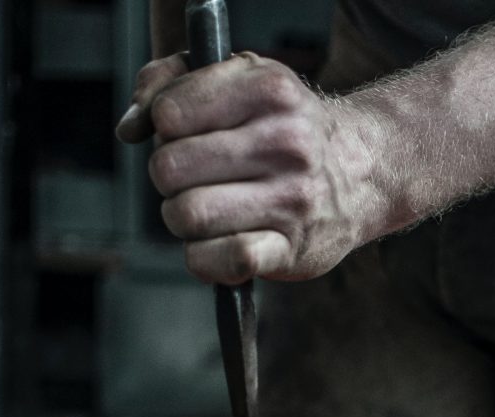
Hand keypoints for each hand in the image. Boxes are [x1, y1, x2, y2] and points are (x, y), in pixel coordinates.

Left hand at [116, 53, 382, 284]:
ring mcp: (292, 200)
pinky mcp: (292, 249)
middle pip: (169, 169)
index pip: (169, 114)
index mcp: (268, 91)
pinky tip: (215, 248)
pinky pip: (227, 258)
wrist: (364, 173)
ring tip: (205, 212)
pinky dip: (206, 260)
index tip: (185, 136)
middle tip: (192, 180)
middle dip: (169, 179)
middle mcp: (285, 144)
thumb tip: (130, 128)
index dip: (163, 128)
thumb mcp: (243, 79)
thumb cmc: (289, 128)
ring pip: (188, 215)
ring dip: (182, 220)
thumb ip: (173, 83)